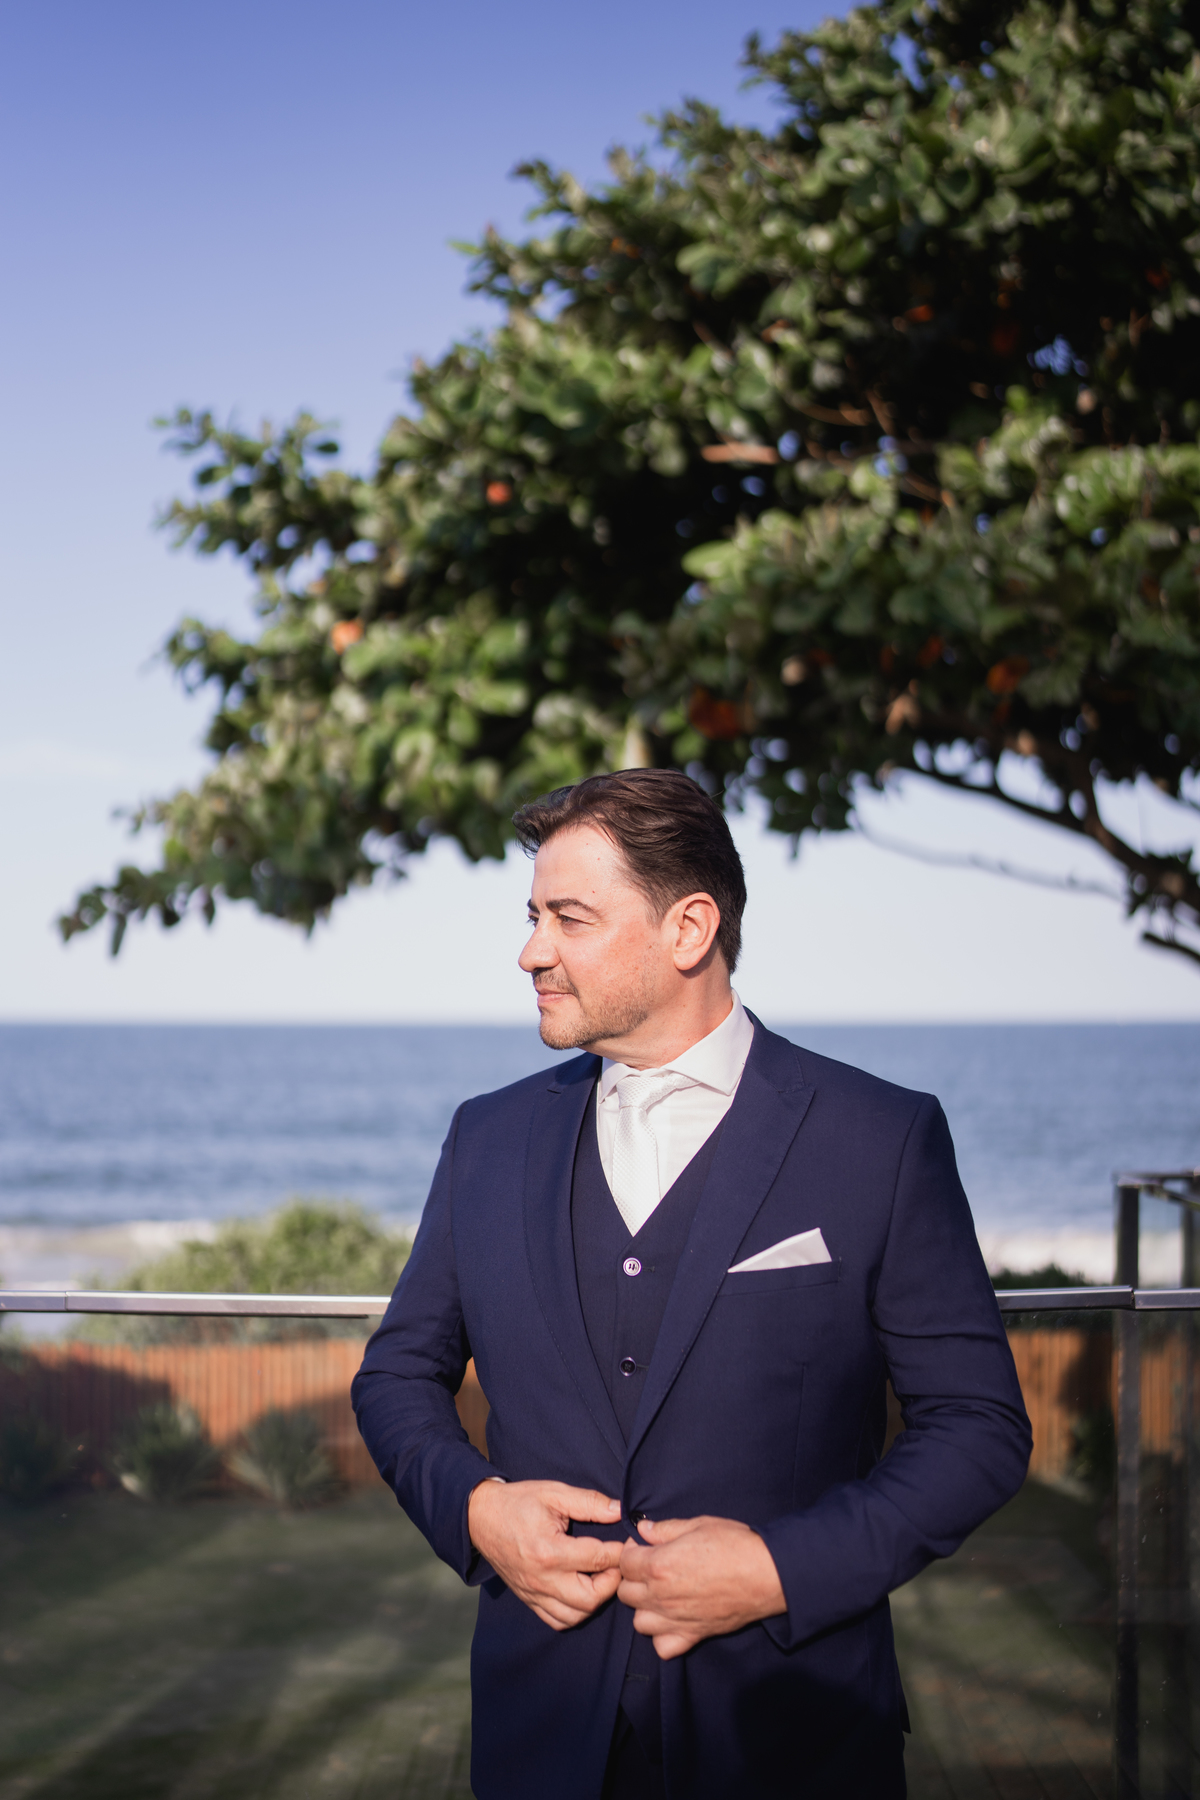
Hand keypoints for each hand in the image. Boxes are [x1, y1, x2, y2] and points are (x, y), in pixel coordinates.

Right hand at [467, 1479, 624, 1630]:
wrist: (480, 1517)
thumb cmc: (518, 1502)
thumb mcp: (554, 1493)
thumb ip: (589, 1502)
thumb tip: (619, 1511)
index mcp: (549, 1550)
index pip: (598, 1558)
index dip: (620, 1551)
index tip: (630, 1543)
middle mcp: (542, 1579)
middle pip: (591, 1597)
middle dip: (612, 1581)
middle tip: (616, 1563)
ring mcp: (534, 1593)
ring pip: (576, 1615)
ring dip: (595, 1599)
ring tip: (600, 1576)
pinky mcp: (529, 1600)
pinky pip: (558, 1620)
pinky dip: (575, 1612)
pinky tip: (581, 1591)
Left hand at [617, 1515, 786, 1659]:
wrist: (766, 1574)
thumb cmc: (735, 1545)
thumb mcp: (698, 1524)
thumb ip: (666, 1529)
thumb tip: (644, 1529)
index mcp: (659, 1565)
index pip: (624, 1562)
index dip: (631, 1550)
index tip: (644, 1545)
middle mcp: (661, 1596)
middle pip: (626, 1592)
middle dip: (634, 1577)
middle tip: (652, 1566)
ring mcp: (676, 1620)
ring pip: (639, 1622)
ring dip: (645, 1607)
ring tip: (661, 1593)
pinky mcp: (693, 1636)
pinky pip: (662, 1647)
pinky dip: (663, 1637)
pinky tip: (673, 1619)